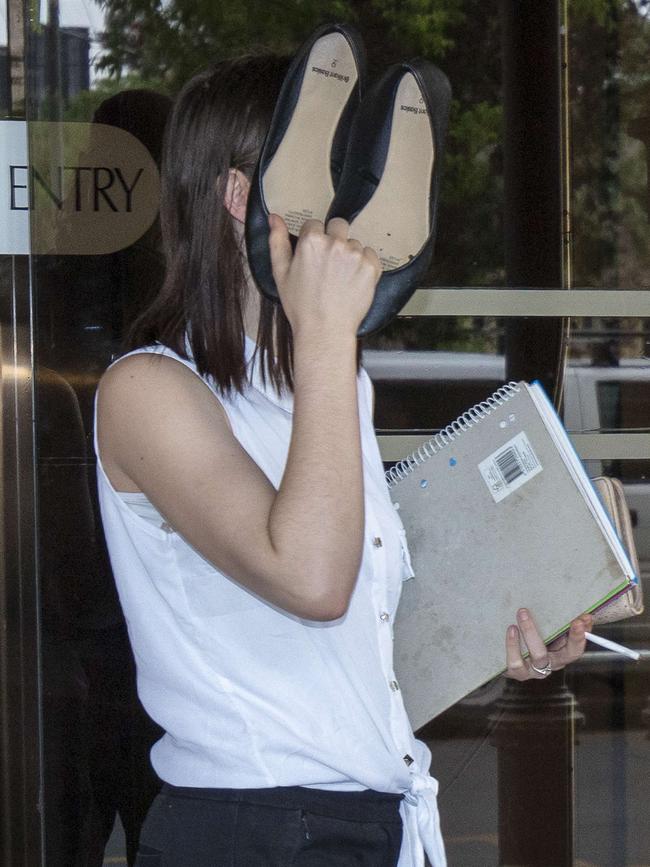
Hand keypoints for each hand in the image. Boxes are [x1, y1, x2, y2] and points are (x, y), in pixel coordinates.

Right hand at [268, 214, 380, 335]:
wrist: (325, 331)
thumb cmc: (300, 306)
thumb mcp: (280, 273)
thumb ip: (277, 242)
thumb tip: (275, 217)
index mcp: (311, 242)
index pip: (315, 224)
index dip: (313, 240)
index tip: (314, 257)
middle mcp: (335, 243)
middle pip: (338, 225)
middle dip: (334, 239)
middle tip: (329, 264)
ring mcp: (355, 255)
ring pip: (354, 242)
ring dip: (349, 254)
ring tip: (340, 278)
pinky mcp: (371, 267)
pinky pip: (370, 255)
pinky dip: (364, 265)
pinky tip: (353, 281)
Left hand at [505, 608, 592, 679]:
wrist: (501, 655)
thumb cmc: (529, 638)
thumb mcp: (546, 632)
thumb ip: (559, 624)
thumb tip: (578, 611)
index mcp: (562, 654)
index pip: (578, 648)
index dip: (582, 636)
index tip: (584, 619)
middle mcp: (551, 664)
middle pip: (568, 655)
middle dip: (572, 636)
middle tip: (570, 618)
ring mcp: (534, 670)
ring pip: (539, 656)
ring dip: (532, 633)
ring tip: (523, 613)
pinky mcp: (516, 672)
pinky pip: (516, 663)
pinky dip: (513, 645)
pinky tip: (511, 629)